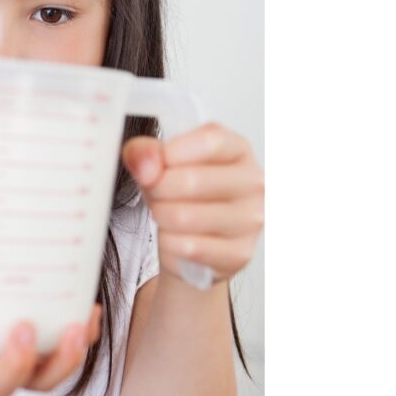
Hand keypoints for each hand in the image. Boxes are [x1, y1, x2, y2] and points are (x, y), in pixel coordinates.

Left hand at [122, 122, 263, 285]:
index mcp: (238, 150)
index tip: (153, 164)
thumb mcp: (160, 164)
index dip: (171, 154)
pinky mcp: (239, 253)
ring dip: (161, 216)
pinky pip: (188, 247)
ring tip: (164, 214)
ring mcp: (250, 220)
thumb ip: (146, 152)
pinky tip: (174, 237)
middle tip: (155, 194)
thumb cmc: (183, 194)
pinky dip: (169, 243)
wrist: (192, 241)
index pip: (211, 142)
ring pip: (185, 217)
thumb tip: (143, 161)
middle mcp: (252, 183)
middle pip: (192, 180)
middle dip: (157, 189)